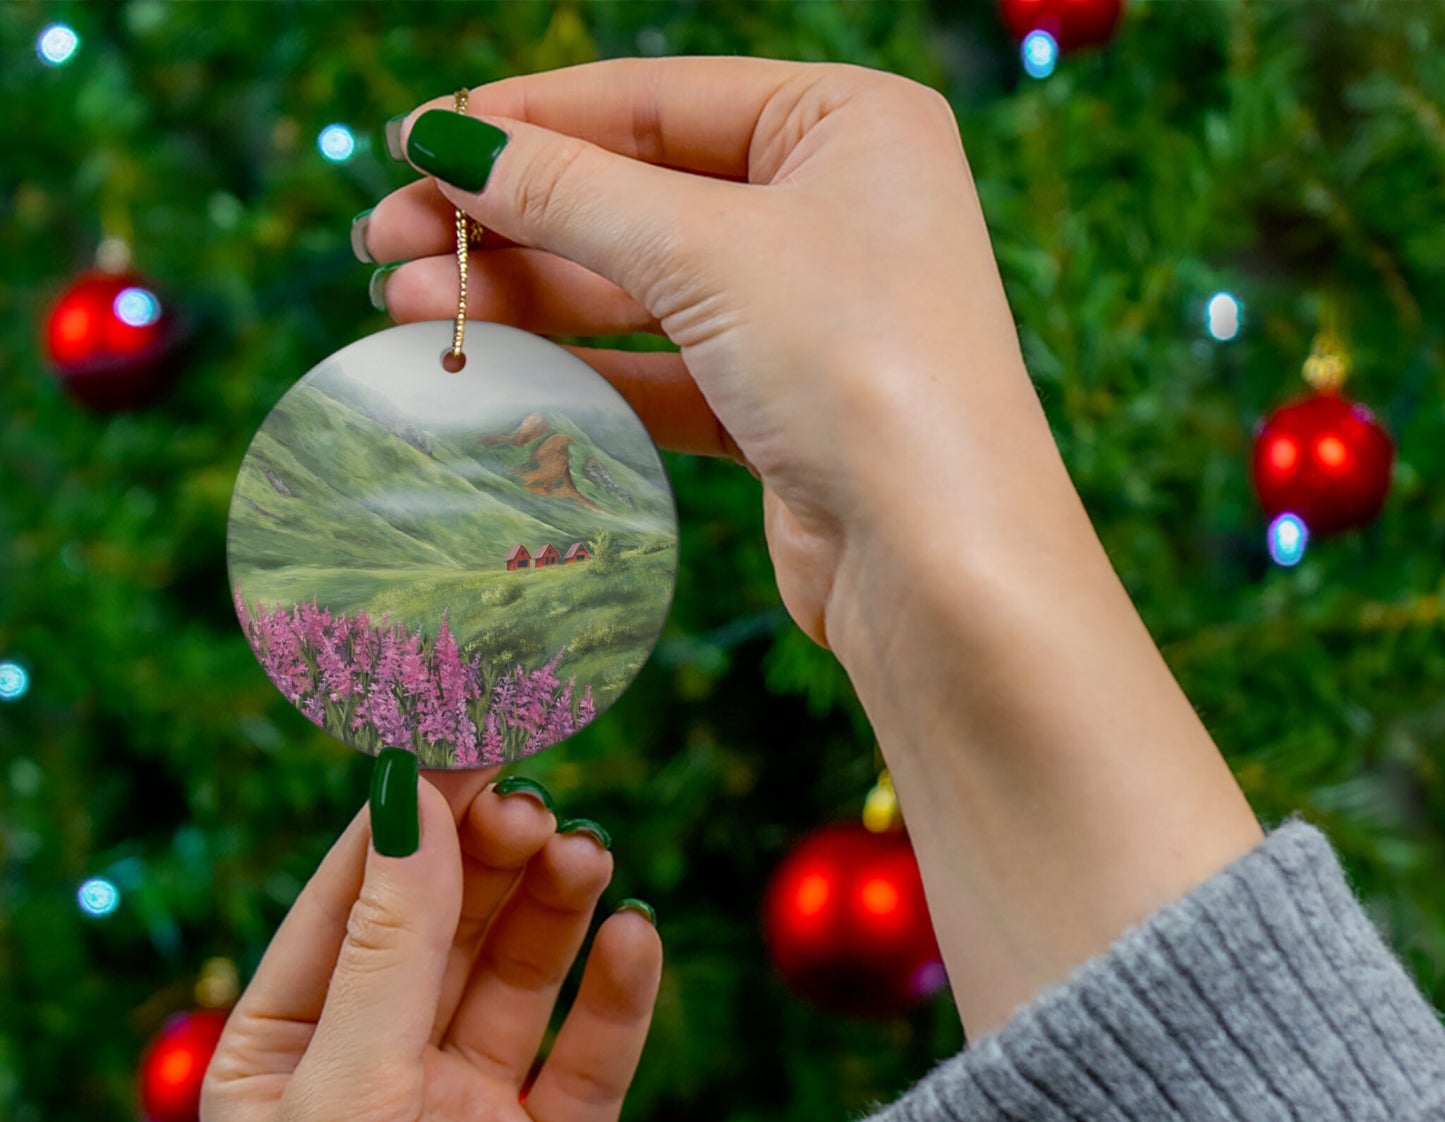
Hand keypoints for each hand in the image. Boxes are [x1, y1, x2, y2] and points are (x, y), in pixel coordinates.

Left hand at [201, 771, 661, 1121]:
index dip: (411, 814)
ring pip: (521, 976)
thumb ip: (391, 944)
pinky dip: (616, 994)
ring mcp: (468, 1112)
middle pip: (446, 924)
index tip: (469, 733)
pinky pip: (591, 1055)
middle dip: (489, 858)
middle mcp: (379, 1070)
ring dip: (555, 909)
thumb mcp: (346, 1096)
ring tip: (587, 856)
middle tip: (537, 804)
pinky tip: (635, 940)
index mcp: (289, 1050)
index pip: (354, 896)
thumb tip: (412, 797)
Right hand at [360, 56, 1057, 655]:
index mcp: (848, 124)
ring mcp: (809, 315)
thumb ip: (571, 193)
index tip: (415, 142)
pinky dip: (580, 371)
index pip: (656, 99)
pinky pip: (662, 371)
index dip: (528, 120)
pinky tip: (490, 368)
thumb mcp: (707, 251)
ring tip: (405, 307)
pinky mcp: (782, 409)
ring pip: (640, 289)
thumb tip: (449, 141)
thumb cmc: (859, 368)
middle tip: (385, 241)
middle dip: (509, 219)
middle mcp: (835, 210)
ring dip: (525, 298)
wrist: (938, 561)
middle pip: (638, 195)